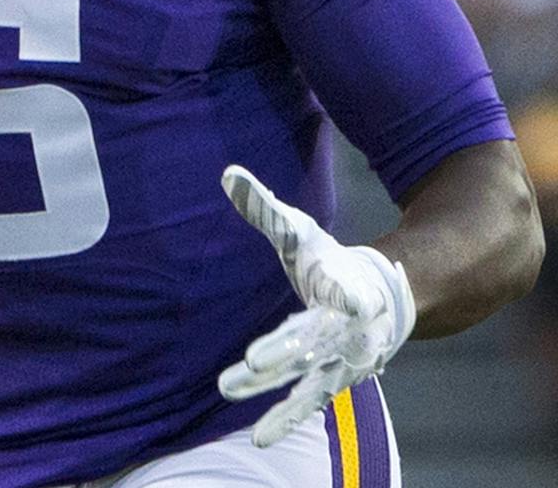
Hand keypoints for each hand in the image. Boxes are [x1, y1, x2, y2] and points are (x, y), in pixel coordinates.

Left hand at [217, 165, 415, 445]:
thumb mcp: (301, 235)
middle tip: (252, 363)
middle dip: (283, 351)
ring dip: (279, 398)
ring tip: (241, 405)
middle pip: (313, 341)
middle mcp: (347, 330)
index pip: (346, 292)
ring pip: (308, 380)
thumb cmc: (332, 263)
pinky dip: (287, 415)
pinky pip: (308, 400)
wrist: (383, 300)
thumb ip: (265, 210)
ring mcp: (342, 361)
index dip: (349, 295)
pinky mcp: (334, 379)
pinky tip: (262, 437)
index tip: (354, 299)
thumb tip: (227, 173)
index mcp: (345, 289)